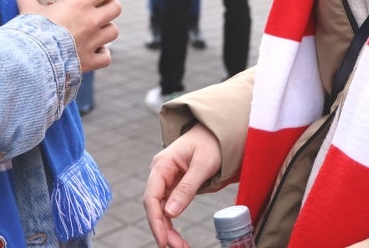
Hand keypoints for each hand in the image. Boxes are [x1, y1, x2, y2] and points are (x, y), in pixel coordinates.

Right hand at [18, 0, 119, 72]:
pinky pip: (106, 57)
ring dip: (107, 29)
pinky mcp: (90, 61)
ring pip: (113, 31)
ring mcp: (92, 42)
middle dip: (111, 5)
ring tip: (99, 29)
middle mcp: (90, 21)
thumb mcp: (27, 10)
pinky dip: (103, 54)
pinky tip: (96, 51)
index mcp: (79, 3)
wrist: (30, 60)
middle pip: (115, 8)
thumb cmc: (30, 32)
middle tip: (103, 6)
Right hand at [144, 124, 222, 247]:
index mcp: (162, 164)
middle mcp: (159, 172)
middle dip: (163, 229)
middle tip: (177, 247)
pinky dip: (172, 222)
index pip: (152, 196)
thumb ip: (187, 188)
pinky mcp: (172, 185)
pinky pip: (168, 206)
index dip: (155, 220)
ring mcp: (165, 179)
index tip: (163, 240)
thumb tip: (171, 213)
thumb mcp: (203, 164)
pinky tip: (177, 236)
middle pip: (155, 206)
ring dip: (167, 229)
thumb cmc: (211, 143)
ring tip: (180, 246)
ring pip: (160, 209)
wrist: (216, 132)